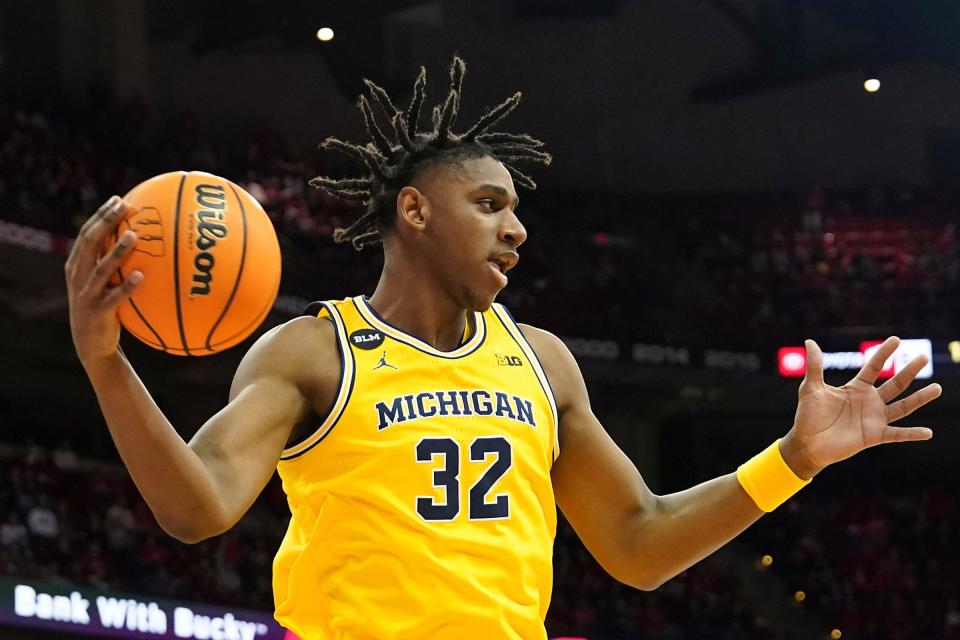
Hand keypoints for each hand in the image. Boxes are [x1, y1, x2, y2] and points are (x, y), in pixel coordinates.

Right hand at [65, 196, 141, 366]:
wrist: (91, 344)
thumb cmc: (104, 307)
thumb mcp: (104, 283)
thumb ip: (114, 262)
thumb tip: (142, 239)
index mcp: (77, 265)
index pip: (87, 234)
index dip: (101, 215)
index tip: (118, 199)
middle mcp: (78, 276)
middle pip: (90, 242)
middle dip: (107, 222)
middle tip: (125, 207)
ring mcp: (86, 294)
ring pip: (100, 269)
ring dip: (117, 251)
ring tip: (134, 236)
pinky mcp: (98, 312)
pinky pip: (114, 298)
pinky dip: (127, 287)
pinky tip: (141, 277)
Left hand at [781, 337, 941, 477]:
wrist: (807, 443)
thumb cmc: (808, 415)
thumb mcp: (811, 388)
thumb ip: (814, 366)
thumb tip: (810, 341)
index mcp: (856, 388)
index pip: (874, 367)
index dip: (884, 353)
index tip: (896, 339)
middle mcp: (870, 401)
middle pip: (895, 383)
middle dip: (909, 370)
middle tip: (923, 356)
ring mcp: (874, 419)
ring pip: (903, 406)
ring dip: (920, 398)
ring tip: (937, 388)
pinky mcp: (874, 436)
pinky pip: (897, 434)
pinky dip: (912, 434)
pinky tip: (928, 432)